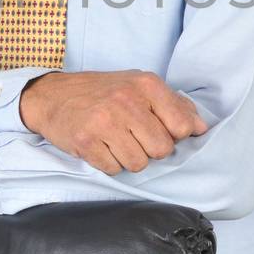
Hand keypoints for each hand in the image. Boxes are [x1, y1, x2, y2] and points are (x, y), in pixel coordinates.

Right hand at [19, 70, 206, 174]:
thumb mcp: (139, 86)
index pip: (181, 127)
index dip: (172, 135)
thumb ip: (173, 105)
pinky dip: (108, 163)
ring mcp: (104, 121)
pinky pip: (113, 168)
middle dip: (150, 150)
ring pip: (138, 163)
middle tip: (133, 137)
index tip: (158, 130)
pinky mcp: (86, 141)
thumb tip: (200, 128)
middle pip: (161, 150)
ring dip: (128, 158)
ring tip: (115, 141)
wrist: (53, 96)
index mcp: (146, 85)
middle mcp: (127, 101)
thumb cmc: (101, 92)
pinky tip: (100, 147)